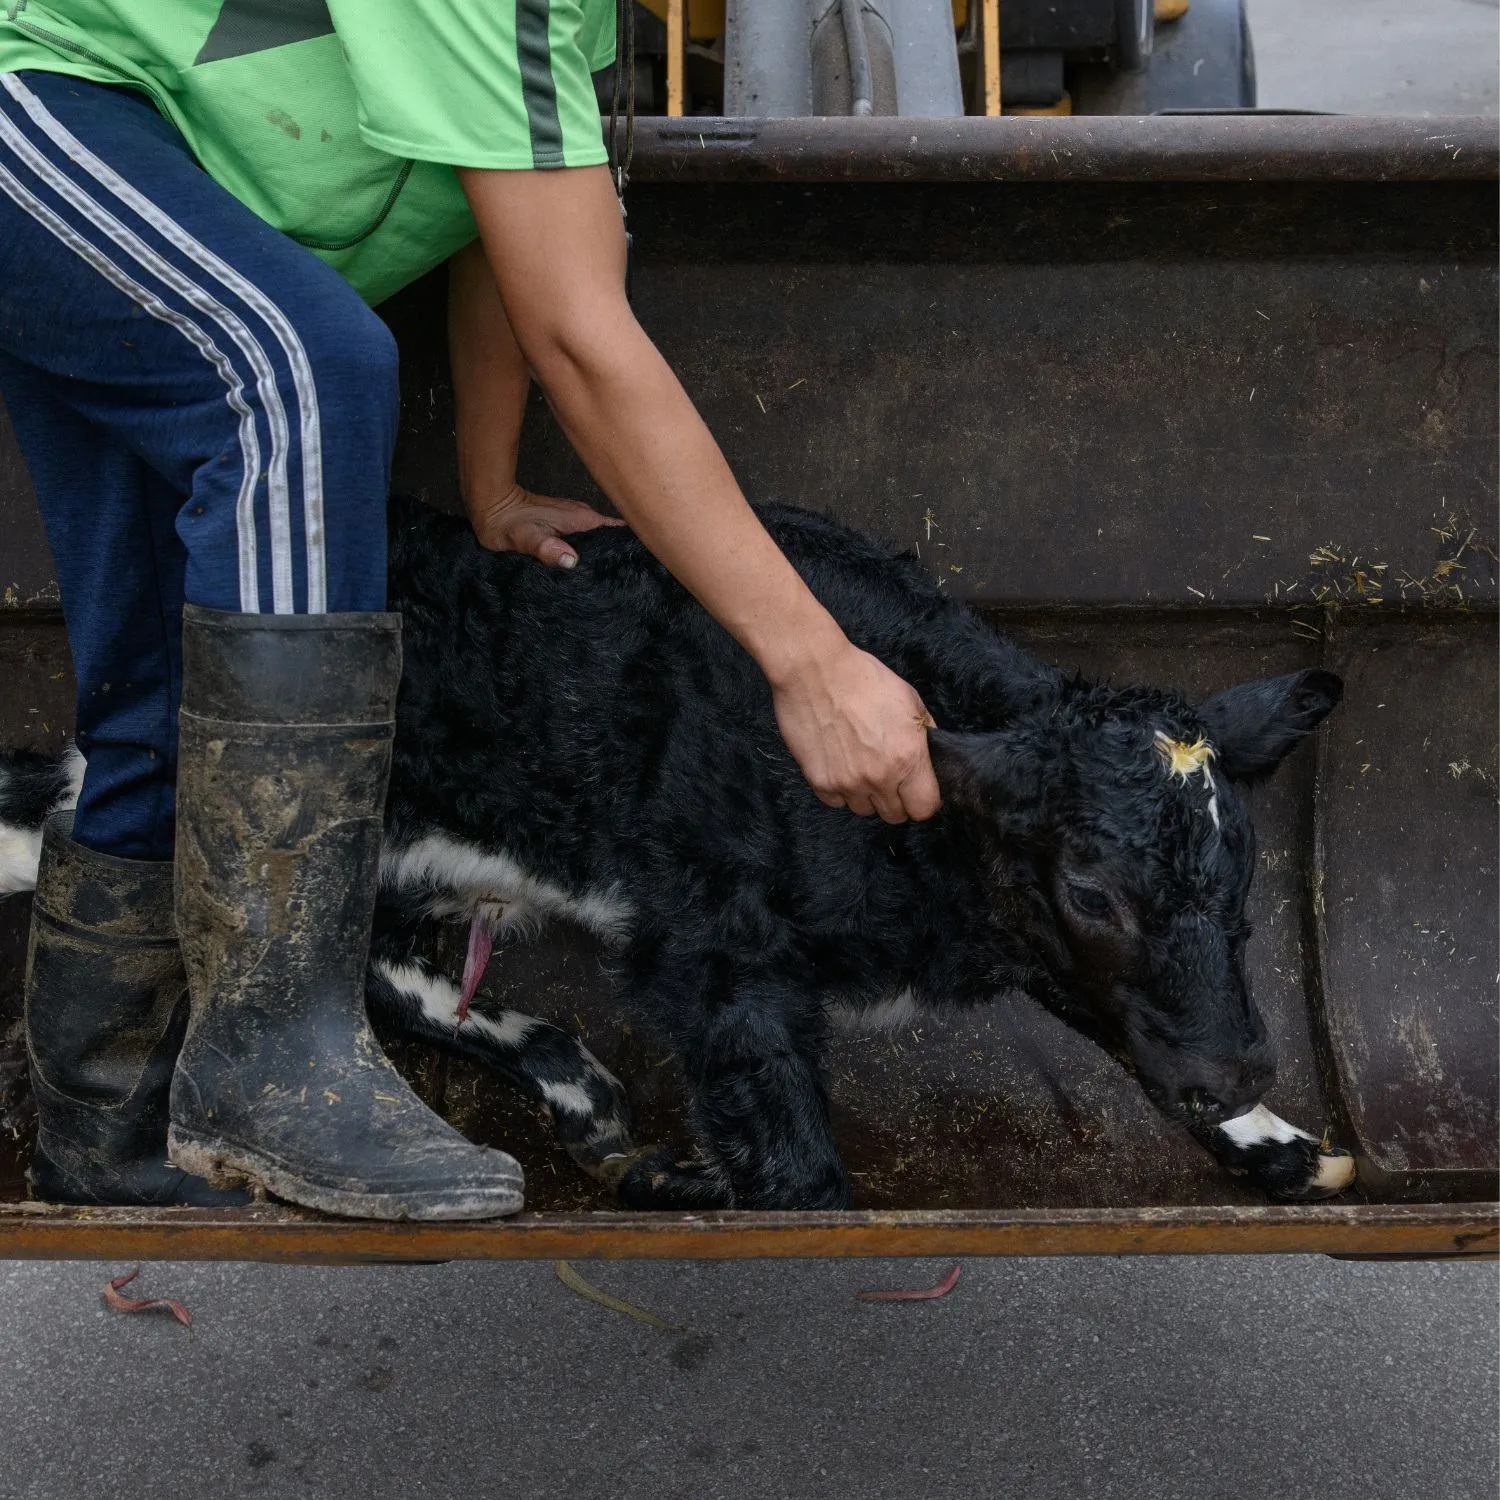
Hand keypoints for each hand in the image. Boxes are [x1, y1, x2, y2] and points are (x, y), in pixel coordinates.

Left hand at [467, 483, 625, 567]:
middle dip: (622, 553)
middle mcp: (584, 517)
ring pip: (602, 537)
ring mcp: (576, 520)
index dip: (630, 545)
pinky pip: (590, 538)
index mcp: (581, 520)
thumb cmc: (506, 523)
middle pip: (613, 535)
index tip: (640, 564)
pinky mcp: (568, 525)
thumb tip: (571, 560)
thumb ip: (546, 548)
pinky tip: (592, 567)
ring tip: (616, 577)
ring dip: (608, 553)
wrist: (490, 506)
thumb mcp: (525, 538)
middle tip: (629, 578)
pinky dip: (594, 550)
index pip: (617, 530)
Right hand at [771, 641, 941, 822]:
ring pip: (864, 810)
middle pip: (895, 815)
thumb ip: (925, 734)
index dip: (923, 800)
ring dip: (866, 794)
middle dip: (895, 799)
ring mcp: (848, 782)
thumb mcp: (909, 700)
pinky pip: (836, 802)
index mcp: (908, 757)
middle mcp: (880, 776)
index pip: (925, 808)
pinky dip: (839, 789)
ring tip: (859, 764)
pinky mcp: (820, 781)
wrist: (815, 671)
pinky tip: (839, 763)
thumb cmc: (862, 679)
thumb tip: (930, 756)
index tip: (917, 790)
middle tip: (887, 775)